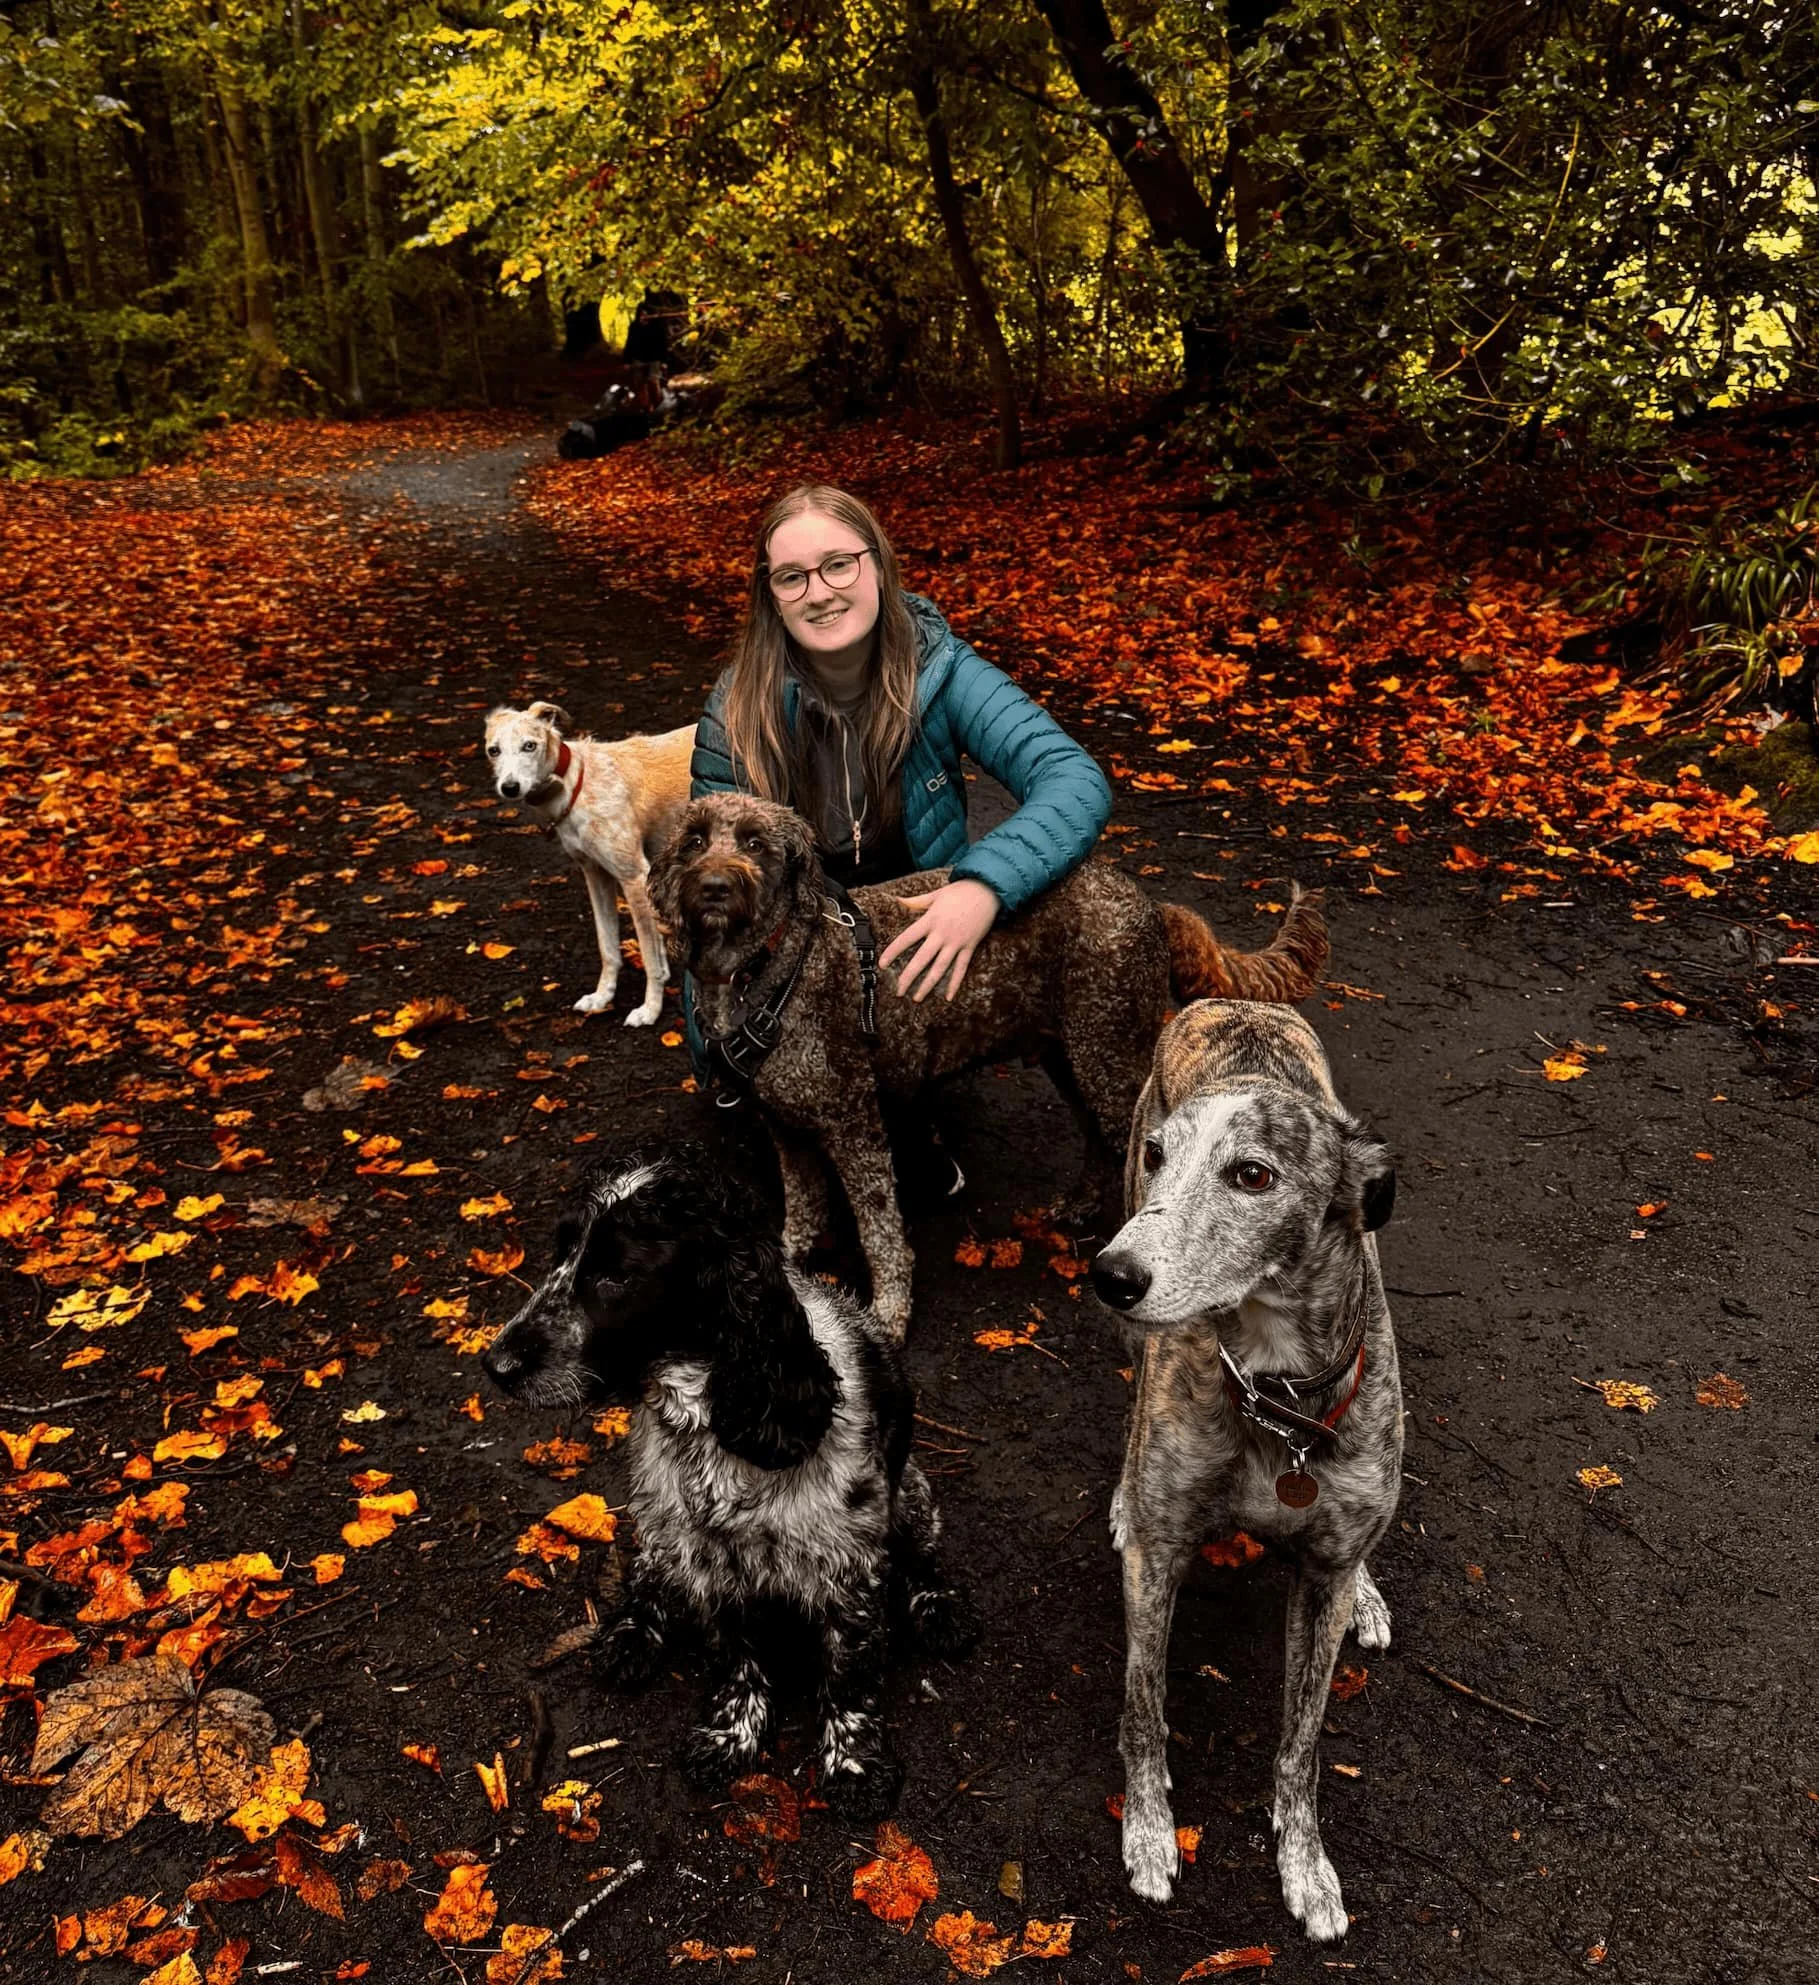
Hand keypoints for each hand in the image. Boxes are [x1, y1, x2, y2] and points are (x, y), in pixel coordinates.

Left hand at [877, 879, 999, 1002]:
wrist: (988, 890)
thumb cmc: (961, 890)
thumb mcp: (936, 894)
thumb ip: (916, 901)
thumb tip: (899, 900)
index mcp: (930, 919)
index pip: (906, 938)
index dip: (893, 952)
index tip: (882, 964)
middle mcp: (942, 934)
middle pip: (921, 959)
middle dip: (908, 977)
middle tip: (898, 991)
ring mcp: (956, 942)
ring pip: (939, 968)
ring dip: (927, 985)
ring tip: (917, 998)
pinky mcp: (970, 946)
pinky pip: (961, 968)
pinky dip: (955, 983)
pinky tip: (948, 996)